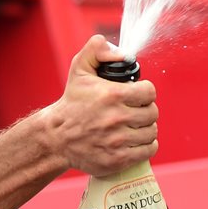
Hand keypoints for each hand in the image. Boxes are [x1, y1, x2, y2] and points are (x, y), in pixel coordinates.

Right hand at [42, 34, 158, 175]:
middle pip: (152, 113)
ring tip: (131, 126)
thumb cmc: (71, 104)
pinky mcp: (117, 159)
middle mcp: (116, 119)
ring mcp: (117, 141)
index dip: (143, 92)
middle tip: (132, 112)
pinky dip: (145, 146)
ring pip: (151, 132)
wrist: (55, 138)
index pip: (149, 92)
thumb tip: (124, 54)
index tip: (135, 96)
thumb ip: (98, 48)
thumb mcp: (79, 68)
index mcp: (111, 95)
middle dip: (144, 110)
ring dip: (145, 128)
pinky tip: (134, 141)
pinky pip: (148, 150)